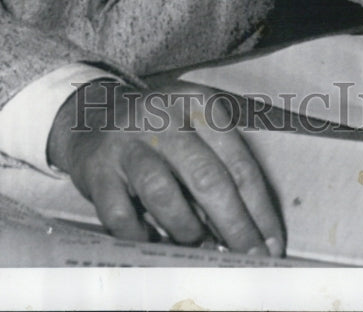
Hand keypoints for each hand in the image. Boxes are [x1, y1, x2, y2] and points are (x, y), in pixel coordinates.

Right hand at [47, 78, 284, 255]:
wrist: (93, 118)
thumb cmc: (159, 134)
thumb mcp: (195, 133)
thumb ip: (221, 171)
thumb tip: (250, 233)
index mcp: (198, 106)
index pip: (238, 163)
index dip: (259, 209)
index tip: (270, 244)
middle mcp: (163, 117)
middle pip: (207, 177)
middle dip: (234, 226)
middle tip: (246, 258)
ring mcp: (127, 141)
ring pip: (164, 193)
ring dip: (187, 229)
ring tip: (198, 244)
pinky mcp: (97, 168)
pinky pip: (120, 213)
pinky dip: (140, 234)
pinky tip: (151, 239)